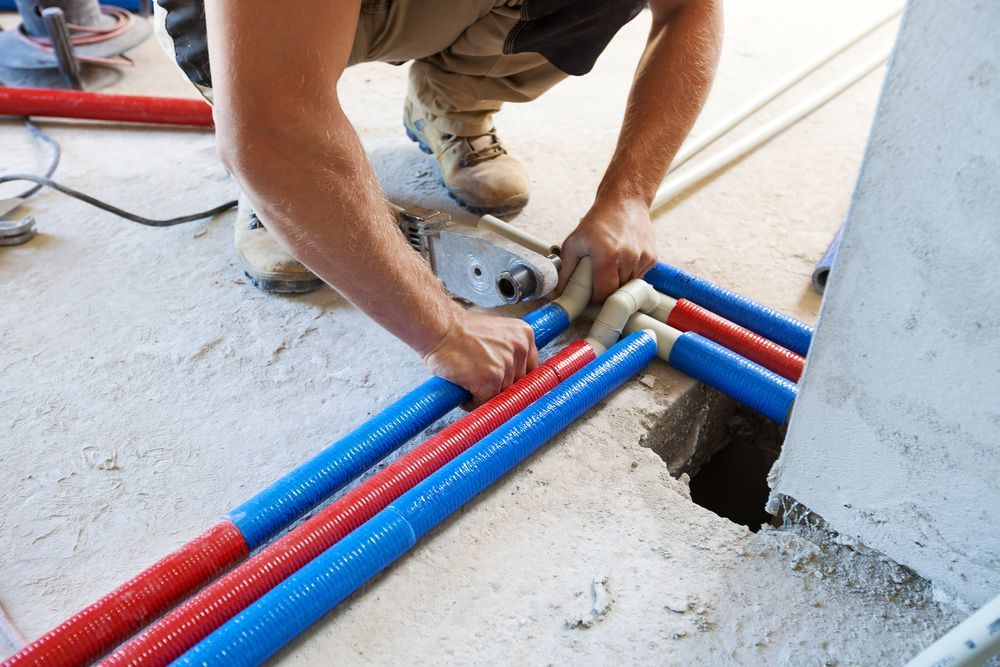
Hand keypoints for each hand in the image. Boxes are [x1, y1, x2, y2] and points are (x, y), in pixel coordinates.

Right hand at [421, 311, 538, 406]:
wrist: (439, 328)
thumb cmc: (458, 330)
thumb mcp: (495, 333)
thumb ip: (508, 350)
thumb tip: (513, 375)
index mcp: (524, 335)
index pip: (531, 369)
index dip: (516, 379)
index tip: (506, 384)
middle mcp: (520, 349)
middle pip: (518, 384)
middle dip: (499, 387)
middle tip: (481, 382)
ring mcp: (506, 366)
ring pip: (501, 395)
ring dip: (484, 395)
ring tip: (468, 382)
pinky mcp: (490, 382)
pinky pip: (485, 403)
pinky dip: (472, 402)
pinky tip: (463, 389)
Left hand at [556, 198, 657, 302]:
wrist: (625, 201)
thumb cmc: (599, 220)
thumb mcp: (574, 242)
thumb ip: (564, 270)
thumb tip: (558, 292)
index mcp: (608, 254)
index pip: (604, 293)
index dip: (596, 298)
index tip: (590, 296)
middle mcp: (629, 257)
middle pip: (617, 291)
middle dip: (607, 290)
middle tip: (598, 279)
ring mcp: (643, 258)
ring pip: (629, 285)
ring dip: (619, 281)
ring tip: (610, 265)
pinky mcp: (652, 257)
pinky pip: (639, 276)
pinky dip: (629, 273)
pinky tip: (622, 259)